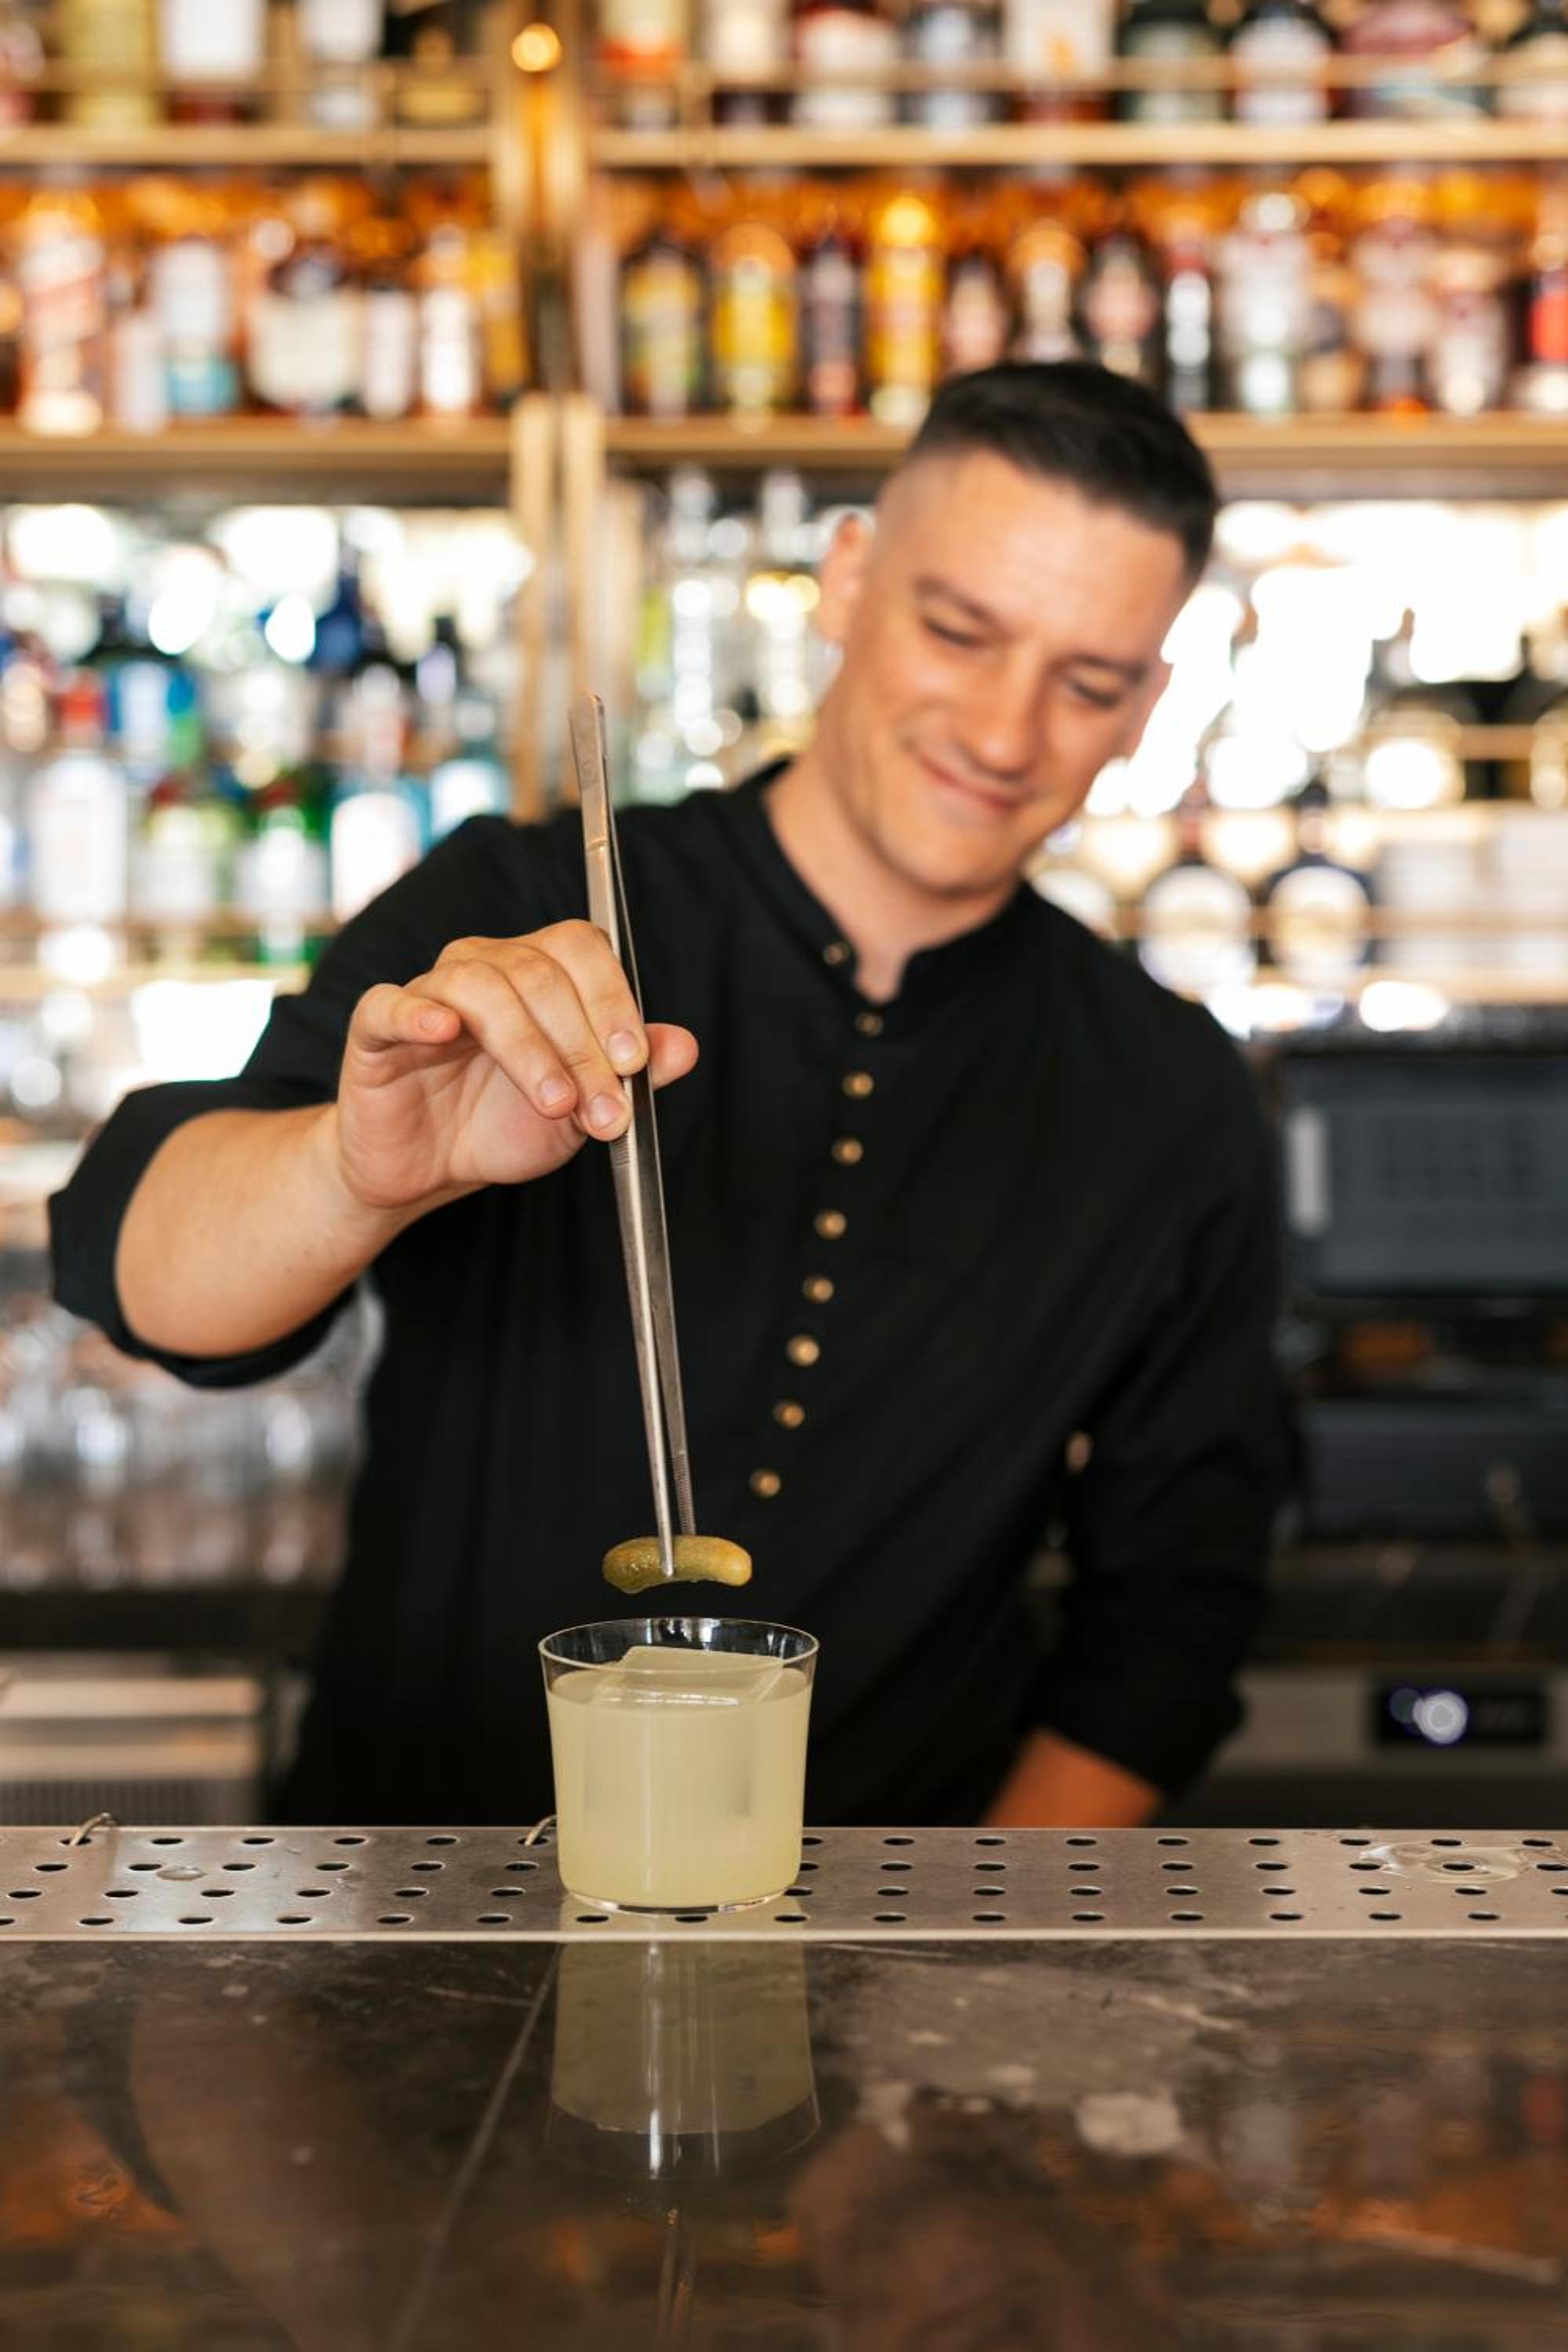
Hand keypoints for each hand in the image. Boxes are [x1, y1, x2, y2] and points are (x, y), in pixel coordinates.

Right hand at [333, 922, 698, 1212]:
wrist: (428, 1171)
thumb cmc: (501, 1125)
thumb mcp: (581, 1109)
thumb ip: (630, 1075)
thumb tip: (685, 1046)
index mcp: (535, 973)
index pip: (580, 950)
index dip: (611, 1000)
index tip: (633, 1062)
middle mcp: (483, 967)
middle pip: (539, 973)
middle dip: (581, 1046)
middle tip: (603, 1108)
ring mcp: (428, 993)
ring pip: (480, 988)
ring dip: (528, 1047)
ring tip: (555, 1103)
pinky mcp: (376, 1027)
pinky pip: (392, 1004)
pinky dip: (418, 1013)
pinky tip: (444, 1032)